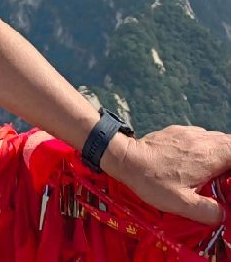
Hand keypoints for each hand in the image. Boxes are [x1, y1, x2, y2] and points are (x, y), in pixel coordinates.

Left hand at [103, 126, 230, 224]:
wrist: (124, 157)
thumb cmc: (153, 181)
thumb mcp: (183, 204)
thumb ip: (209, 211)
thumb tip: (223, 213)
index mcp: (208, 156)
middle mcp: (201, 139)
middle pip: (228, 143)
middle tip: (225, 177)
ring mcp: (188, 132)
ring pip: (215, 138)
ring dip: (221, 152)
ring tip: (214, 172)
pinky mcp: (177, 131)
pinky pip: (200, 136)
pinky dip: (206, 147)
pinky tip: (196, 162)